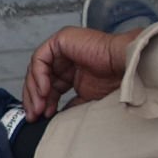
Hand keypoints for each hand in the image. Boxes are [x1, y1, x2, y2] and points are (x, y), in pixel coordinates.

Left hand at [21, 26, 141, 119]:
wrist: (123, 67)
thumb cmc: (111, 80)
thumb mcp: (82, 97)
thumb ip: (67, 104)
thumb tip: (54, 118)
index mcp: (68, 70)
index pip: (46, 86)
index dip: (40, 101)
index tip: (39, 116)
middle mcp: (63, 58)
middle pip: (38, 77)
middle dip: (33, 97)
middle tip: (34, 114)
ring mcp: (62, 47)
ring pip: (36, 68)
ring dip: (35, 89)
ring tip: (40, 105)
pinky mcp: (61, 39)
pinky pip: (40, 58)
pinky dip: (39, 75)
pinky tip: (45, 90)